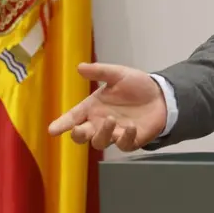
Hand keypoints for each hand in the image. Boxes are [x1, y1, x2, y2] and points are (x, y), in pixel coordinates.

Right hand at [47, 63, 167, 151]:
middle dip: (78, 135)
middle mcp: (100, 122)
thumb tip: (79, 67)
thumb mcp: (118, 74)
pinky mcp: (130, 141)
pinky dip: (125, 137)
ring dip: (103, 133)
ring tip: (111, 120)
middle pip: (82, 136)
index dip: (62, 124)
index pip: (73, 117)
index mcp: (93, 107)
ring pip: (100, 142)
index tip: (52, 130)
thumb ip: (100, 71)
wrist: (161, 95)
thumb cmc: (136, 85)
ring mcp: (114, 133)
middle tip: (79, 129)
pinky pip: (123, 145)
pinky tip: (131, 126)